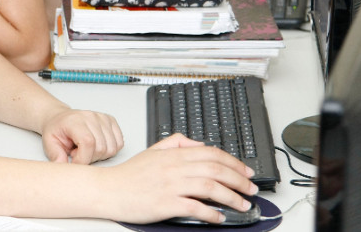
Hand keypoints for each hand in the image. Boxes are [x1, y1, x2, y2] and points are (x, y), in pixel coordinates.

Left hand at [40, 108, 123, 163]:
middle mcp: (91, 117)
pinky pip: (119, 143)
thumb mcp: (49, 143)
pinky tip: (96, 146)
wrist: (60, 118)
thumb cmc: (56, 131)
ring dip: (99, 155)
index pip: (88, 142)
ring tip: (86, 149)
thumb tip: (63, 165)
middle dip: (89, 158)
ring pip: (112, 148)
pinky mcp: (110, 121)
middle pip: (101, 148)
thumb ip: (56, 156)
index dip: (83, 159)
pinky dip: (109, 149)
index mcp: (75, 121)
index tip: (74, 162)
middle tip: (77, 153)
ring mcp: (102, 118)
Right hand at [104, 134, 257, 223]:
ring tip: (243, 205)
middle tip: (251, 189)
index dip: (234, 162)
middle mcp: (175, 168)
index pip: (212, 154)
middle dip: (240, 180)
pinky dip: (212, 213)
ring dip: (232, 197)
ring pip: (211, 188)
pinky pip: (196, 208)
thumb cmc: (130, 174)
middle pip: (217, 170)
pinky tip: (219, 217)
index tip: (246, 172)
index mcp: (174, 154)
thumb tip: (199, 144)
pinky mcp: (166, 204)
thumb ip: (177, 142)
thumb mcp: (154, 150)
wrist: (108, 190)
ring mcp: (171, 186)